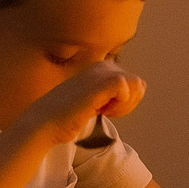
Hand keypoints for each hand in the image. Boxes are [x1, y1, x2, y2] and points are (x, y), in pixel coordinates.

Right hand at [15, 62, 145, 148]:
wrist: (45, 122)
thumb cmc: (68, 117)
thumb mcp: (95, 101)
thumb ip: (115, 92)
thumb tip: (142, 85)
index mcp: (102, 67)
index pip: (134, 84)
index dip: (125, 103)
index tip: (103, 109)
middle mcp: (103, 65)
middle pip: (139, 85)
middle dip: (127, 104)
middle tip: (105, 112)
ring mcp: (102, 72)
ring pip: (137, 86)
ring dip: (124, 106)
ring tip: (102, 111)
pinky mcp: (102, 81)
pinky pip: (127, 90)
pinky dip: (119, 106)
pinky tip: (100, 110)